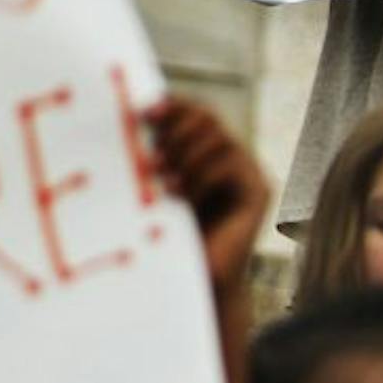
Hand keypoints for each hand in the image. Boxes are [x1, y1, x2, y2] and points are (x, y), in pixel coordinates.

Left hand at [152, 95, 268, 300]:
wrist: (197, 277)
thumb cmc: (168, 231)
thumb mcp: (155, 185)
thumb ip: (149, 154)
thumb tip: (122, 118)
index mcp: (206, 149)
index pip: (192, 110)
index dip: (171, 105)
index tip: (142, 111)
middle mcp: (232, 154)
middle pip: (207, 117)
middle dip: (175, 129)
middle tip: (149, 155)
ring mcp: (249, 170)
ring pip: (218, 138)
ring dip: (183, 154)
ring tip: (157, 177)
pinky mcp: (259, 191)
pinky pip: (230, 165)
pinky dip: (200, 175)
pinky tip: (177, 193)